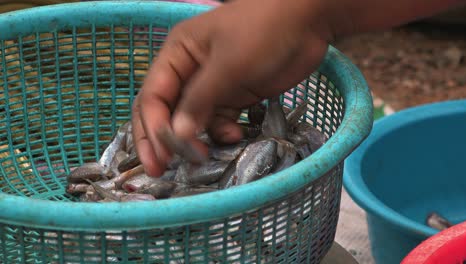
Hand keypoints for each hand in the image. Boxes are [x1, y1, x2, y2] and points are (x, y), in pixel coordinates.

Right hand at [132, 0, 332, 175]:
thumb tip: (177, 136)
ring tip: (202, 158)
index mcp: (178, 54)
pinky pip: (218, 121)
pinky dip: (222, 132)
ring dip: (195, 140)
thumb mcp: (228, 64)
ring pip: (193, 120)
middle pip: (166, 111)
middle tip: (160, 170)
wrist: (307, 23)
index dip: (152, 128)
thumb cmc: (263, 32)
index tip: (158, 158)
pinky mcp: (234, 96)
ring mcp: (213, 85)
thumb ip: (200, 100)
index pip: (153, 96)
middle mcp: (189, 71)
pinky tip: (235, 135)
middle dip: (163, 139)